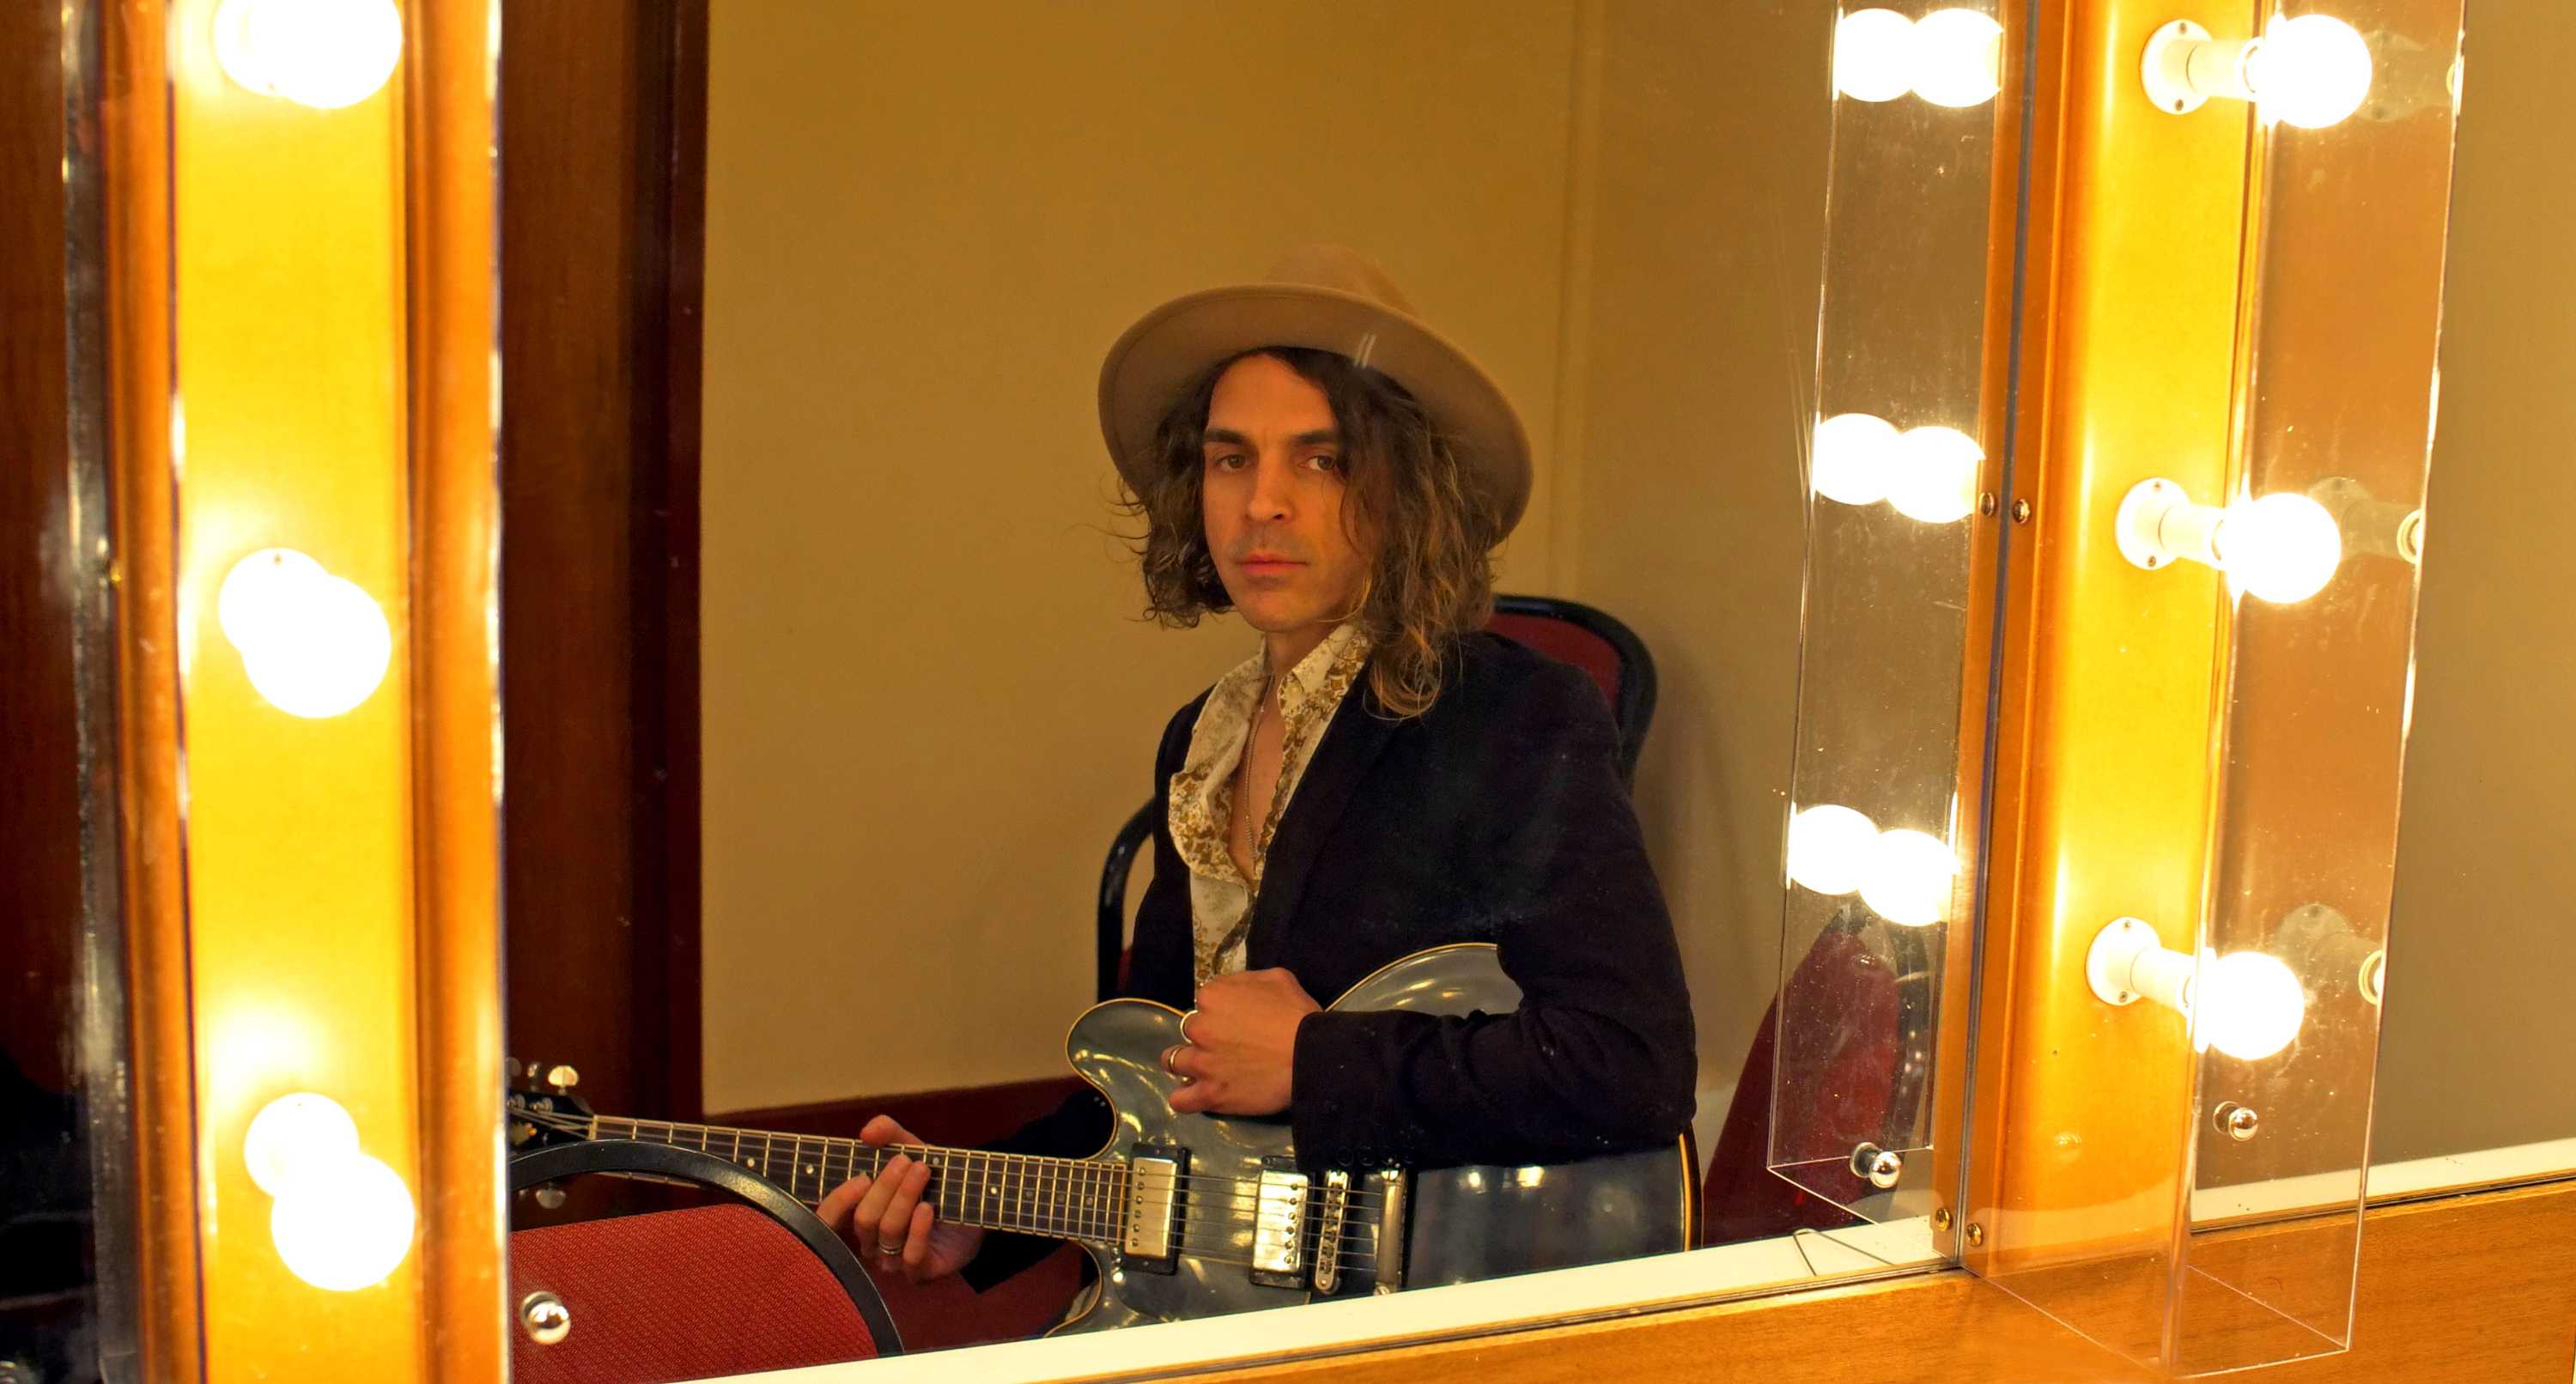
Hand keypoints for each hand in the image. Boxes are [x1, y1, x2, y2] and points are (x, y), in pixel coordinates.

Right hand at [816, 1114, 984, 1283]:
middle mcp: (871, 1241)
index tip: (864, 1175)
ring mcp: (894, 1259)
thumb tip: (867, 1132)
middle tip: (907, 1162)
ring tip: (923, 1172)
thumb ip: (890, 1135)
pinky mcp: (920, 1271)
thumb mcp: (913, 1149)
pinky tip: (928, 1208)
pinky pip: (911, 1256)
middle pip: (865, 1219)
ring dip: (905, 1198)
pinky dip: (918, 1229)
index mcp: (860, 1214)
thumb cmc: (934, 1178)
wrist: (976, 1202)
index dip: (840, 1200)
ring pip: (887, 1232)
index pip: (828, 1218)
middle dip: (885, 1187)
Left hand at [1165, 968, 1320, 1116]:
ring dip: (1186, 1063)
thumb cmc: (1298, 1015)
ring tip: (1203, 1069)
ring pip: (1173, 1061)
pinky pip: (1180, 1100)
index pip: (1204, 1000)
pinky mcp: (1209, 1094)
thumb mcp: (1278, 978)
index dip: (1219, 1010)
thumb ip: (1248, 980)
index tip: (1234, 1020)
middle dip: (1204, 1035)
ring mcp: (1201, 1063)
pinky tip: (1196, 1094)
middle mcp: (1199, 1027)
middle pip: (1188, 1030)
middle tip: (1226, 1044)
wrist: (1311, 1056)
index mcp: (1213, 996)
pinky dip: (1185, 1097)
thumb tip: (1235, 987)